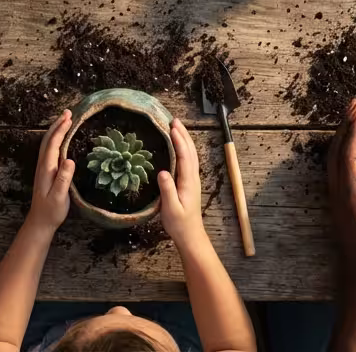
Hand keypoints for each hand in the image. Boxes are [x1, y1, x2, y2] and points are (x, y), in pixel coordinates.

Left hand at [25, 110, 75, 231]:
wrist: (40, 221)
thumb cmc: (51, 210)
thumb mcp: (60, 196)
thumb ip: (64, 178)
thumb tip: (69, 159)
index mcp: (47, 168)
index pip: (53, 144)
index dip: (61, 130)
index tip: (69, 118)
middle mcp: (43, 165)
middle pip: (48, 140)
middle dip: (57, 124)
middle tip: (68, 111)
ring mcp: (43, 167)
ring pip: (48, 143)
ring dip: (56, 130)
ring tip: (65, 119)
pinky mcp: (46, 171)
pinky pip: (50, 149)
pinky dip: (55, 139)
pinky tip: (61, 138)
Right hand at [157, 118, 206, 249]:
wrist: (190, 235)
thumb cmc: (179, 224)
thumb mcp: (171, 209)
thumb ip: (167, 191)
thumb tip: (163, 172)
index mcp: (188, 182)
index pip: (185, 156)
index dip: (179, 141)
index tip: (172, 127)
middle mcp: (192, 178)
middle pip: (190, 151)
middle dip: (183, 135)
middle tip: (174, 120)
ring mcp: (192, 179)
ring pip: (191, 155)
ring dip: (185, 139)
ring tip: (176, 127)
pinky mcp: (189, 182)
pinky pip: (188, 160)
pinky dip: (184, 148)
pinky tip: (178, 146)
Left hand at [328, 100, 355, 291]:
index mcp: (350, 198)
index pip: (349, 156)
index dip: (353, 130)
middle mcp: (339, 195)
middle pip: (337, 152)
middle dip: (345, 125)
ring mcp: (337, 199)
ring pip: (334, 159)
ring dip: (343, 135)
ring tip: (354, 116)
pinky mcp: (340, 204)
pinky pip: (338, 168)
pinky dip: (343, 150)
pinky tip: (352, 144)